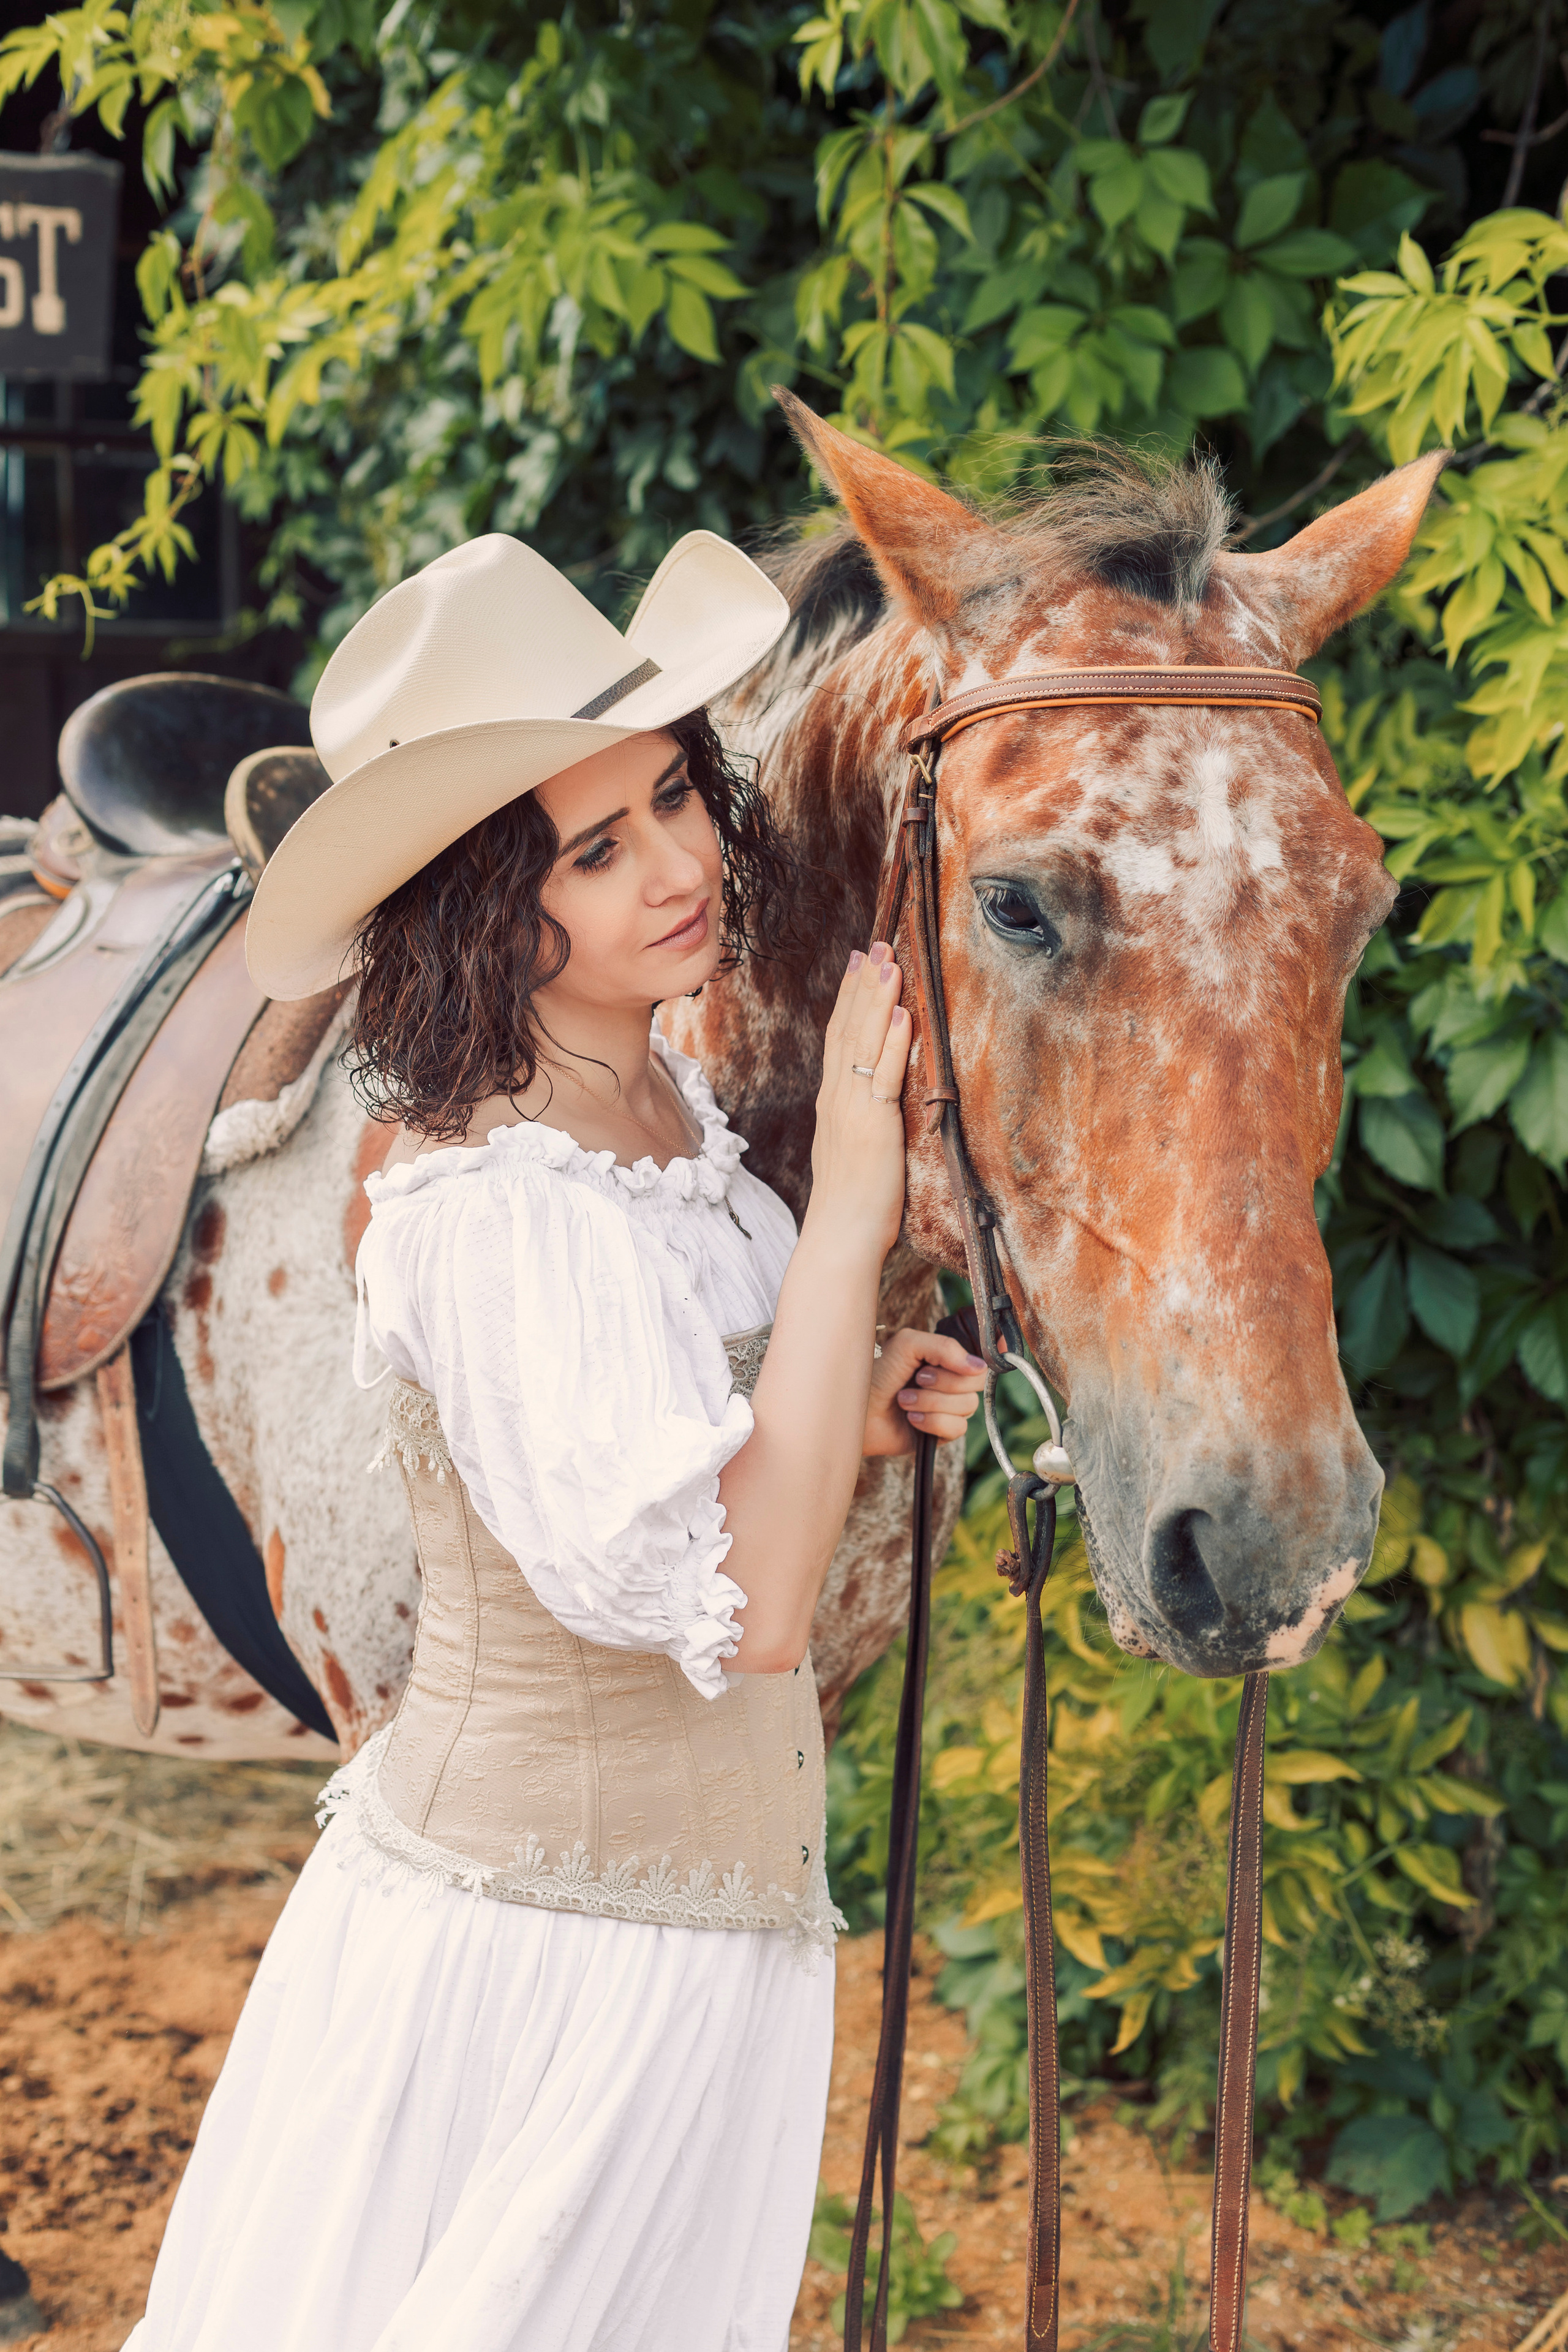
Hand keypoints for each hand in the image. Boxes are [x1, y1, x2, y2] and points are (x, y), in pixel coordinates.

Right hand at [805, 941, 915, 1260]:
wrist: (840, 1236)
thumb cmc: (853, 1204)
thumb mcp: (854, 1150)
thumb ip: (861, 1120)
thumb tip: (873, 1103)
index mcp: (832, 1102)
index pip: (839, 1038)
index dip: (849, 998)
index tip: (859, 962)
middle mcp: (837, 1098)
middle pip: (847, 1029)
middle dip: (863, 984)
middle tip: (875, 944)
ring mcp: (852, 1110)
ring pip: (862, 1043)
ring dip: (877, 999)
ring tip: (888, 960)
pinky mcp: (873, 1126)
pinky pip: (881, 1076)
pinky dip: (890, 1042)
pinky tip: (901, 1013)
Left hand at [863, 1327, 986, 1456]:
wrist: (858, 1410)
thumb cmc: (876, 1374)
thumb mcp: (907, 1345)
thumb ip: (945, 1347)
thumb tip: (978, 1366)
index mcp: (944, 1360)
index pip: (977, 1361)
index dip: (965, 1366)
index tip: (938, 1367)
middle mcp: (949, 1383)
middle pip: (975, 1384)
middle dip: (943, 1383)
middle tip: (916, 1381)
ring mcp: (947, 1409)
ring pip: (967, 1407)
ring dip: (931, 1403)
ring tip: (904, 1401)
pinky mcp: (941, 1433)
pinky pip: (957, 1428)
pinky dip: (932, 1423)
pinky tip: (912, 1420)